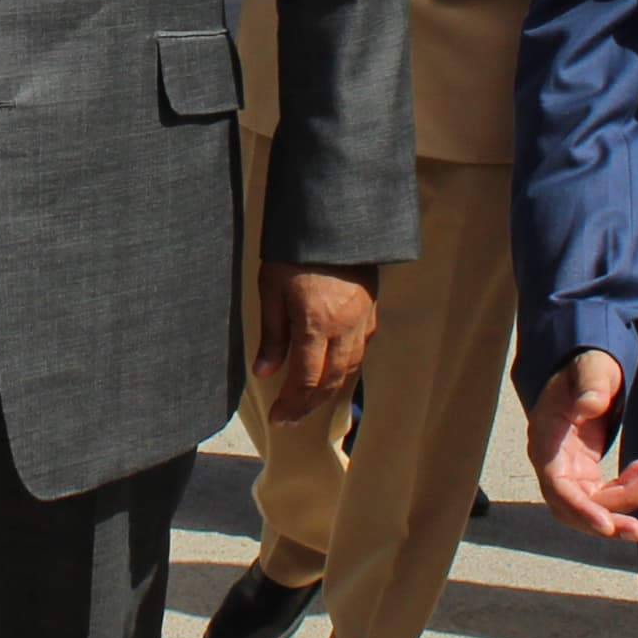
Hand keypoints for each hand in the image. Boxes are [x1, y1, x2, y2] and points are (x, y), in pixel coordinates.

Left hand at [253, 262, 374, 413]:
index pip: (307, 379)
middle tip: (291, 418)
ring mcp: (363, 318)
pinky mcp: (372, 308)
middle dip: (310, 404)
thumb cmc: (295, 251)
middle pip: (332, 380)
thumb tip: (264, 373)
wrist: (334, 219)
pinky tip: (336, 370)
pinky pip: (363, 346)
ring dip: (330, 389)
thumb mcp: (271, 289)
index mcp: (316, 323)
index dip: (292, 403)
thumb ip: (272, 334)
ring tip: (310, 402)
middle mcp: (345, 327)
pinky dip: (348, 365)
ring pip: (352, 367)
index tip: (278, 418)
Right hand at [526, 352, 637, 542]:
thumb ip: (590, 385)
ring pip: (591, 504)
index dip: (578, 509)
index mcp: (545, 438)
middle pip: (572, 506)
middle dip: (606, 521)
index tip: (605, 526)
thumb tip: (589, 406)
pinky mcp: (583, 472)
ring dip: (623, 504)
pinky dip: (626, 489)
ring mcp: (567, 469)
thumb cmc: (586, 366)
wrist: (585, 368)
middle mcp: (551, 460)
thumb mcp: (591, 368)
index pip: (556, 486)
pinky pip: (603, 493)